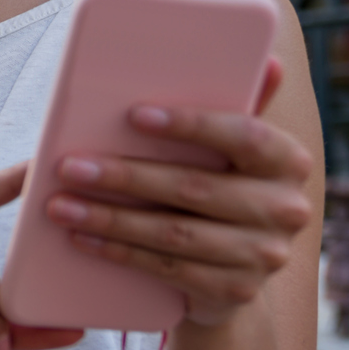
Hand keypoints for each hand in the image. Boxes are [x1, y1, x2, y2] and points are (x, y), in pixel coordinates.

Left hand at [43, 59, 315, 326]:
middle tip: (69, 167)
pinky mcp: (235, 290)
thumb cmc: (221, 187)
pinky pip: (167, 269)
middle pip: (195, 188)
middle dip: (124, 177)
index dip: (192, 125)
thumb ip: (241, 105)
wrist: (233, 270)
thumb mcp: (231, 149)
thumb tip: (268, 59)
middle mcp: (287, 209)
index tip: (134, 115)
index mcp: (288, 161)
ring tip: (60, 204)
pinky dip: (119, 252)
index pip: (245, 134)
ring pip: (174, 233)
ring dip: (110, 219)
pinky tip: (81, 239)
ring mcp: (264, 255)